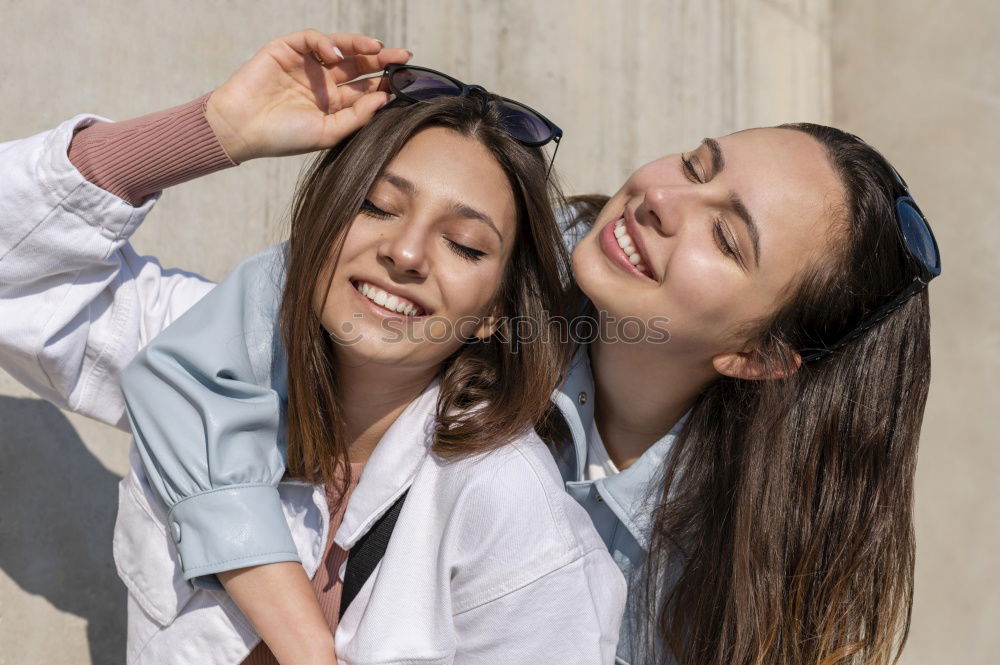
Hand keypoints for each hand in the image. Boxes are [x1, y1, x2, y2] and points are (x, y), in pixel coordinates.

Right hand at [205, 30, 410, 162]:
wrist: (242, 129)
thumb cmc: (284, 137)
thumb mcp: (327, 132)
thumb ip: (357, 116)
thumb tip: (386, 97)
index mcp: (334, 103)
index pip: (366, 88)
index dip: (385, 82)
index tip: (405, 81)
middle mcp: (323, 82)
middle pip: (359, 65)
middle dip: (381, 59)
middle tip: (403, 56)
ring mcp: (306, 64)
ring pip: (340, 48)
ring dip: (360, 45)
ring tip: (377, 48)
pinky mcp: (287, 49)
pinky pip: (312, 39)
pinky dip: (326, 43)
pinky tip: (335, 55)